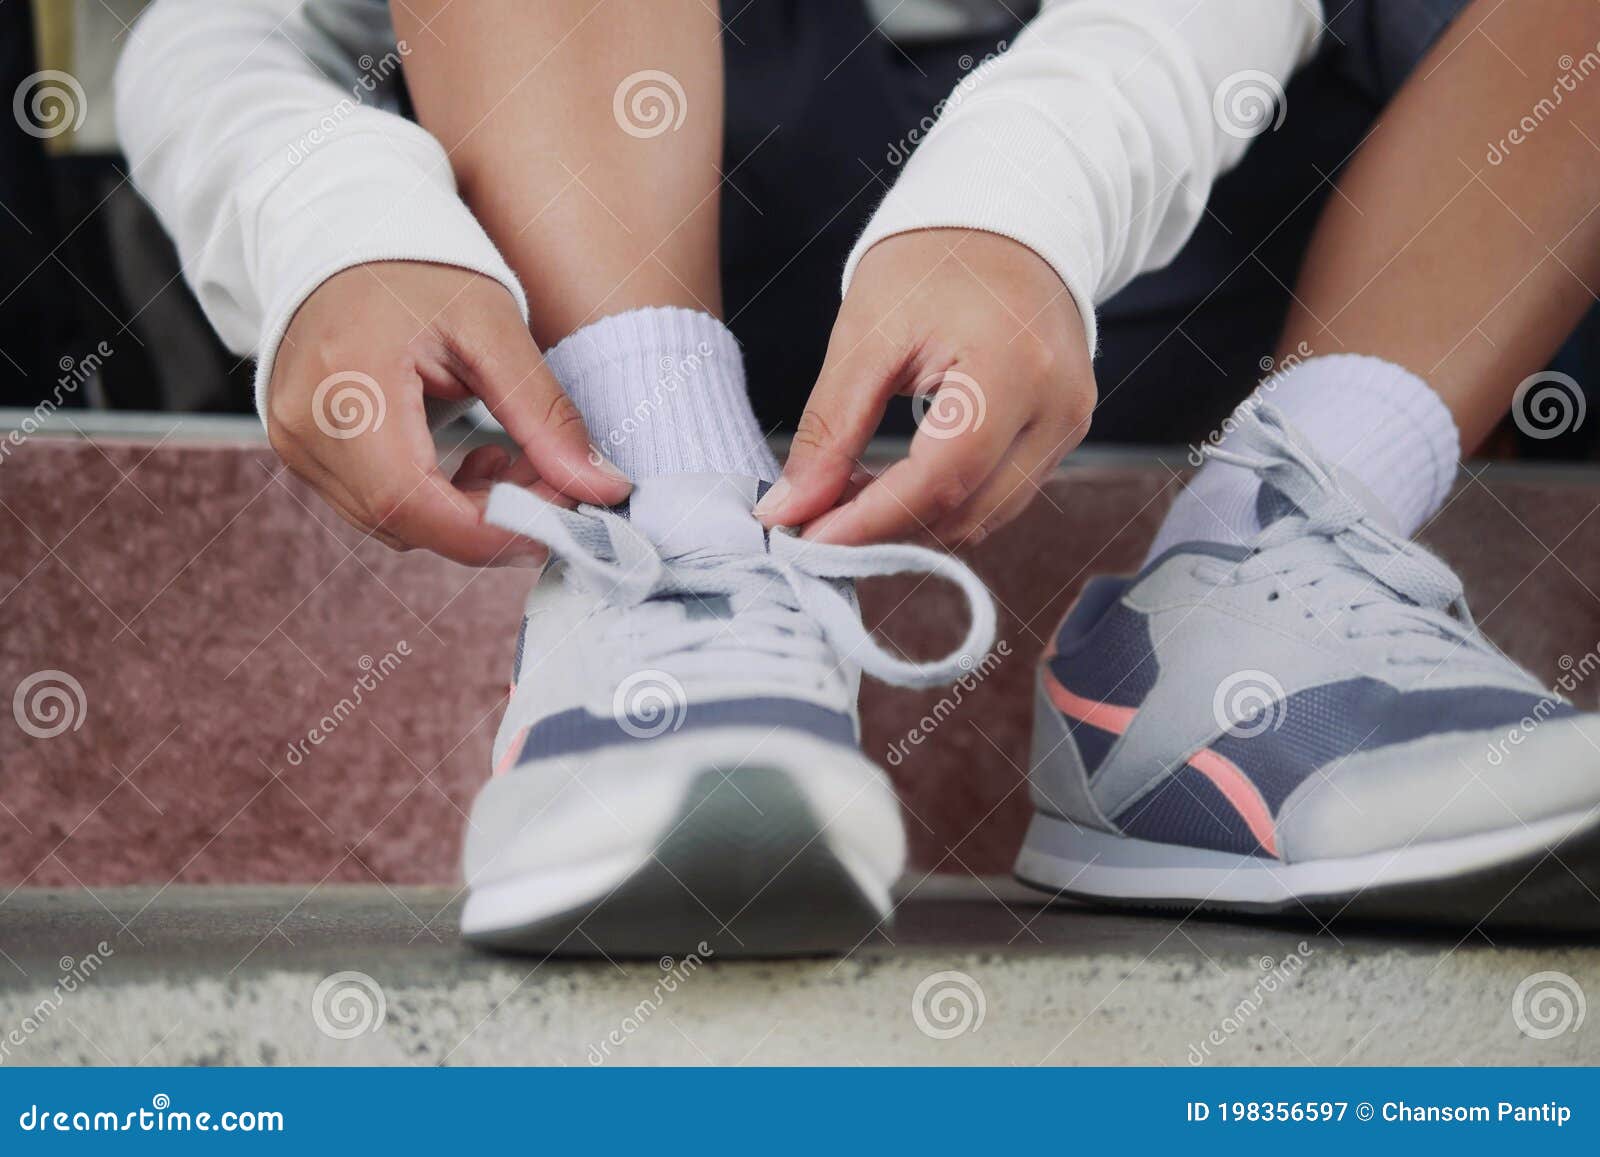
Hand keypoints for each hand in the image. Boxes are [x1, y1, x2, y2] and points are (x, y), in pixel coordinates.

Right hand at [267, 261, 630, 565]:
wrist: (346, 236)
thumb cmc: (419, 268)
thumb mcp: (493, 330)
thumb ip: (545, 416)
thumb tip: (603, 488)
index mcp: (346, 387)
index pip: (411, 501)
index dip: (493, 528)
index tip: (562, 519)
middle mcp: (305, 428)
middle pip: (406, 523)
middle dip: (493, 520)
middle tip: (553, 480)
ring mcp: (294, 444)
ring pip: (394, 524)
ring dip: (467, 513)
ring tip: (513, 458)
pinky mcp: (301, 451)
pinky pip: (376, 505)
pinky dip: (436, 500)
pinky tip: (470, 460)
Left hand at [754, 229, 1094, 545]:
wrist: (1007, 216)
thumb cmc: (933, 259)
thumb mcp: (866, 334)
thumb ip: (829, 429)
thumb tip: (788, 509)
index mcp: (1012, 368)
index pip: (941, 477)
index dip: (870, 520)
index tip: (806, 539)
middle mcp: (1057, 407)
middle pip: (968, 510)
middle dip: (887, 530)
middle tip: (815, 521)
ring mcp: (1070, 423)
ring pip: (988, 516)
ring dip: (915, 524)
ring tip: (848, 501)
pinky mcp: (1066, 431)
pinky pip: (1002, 494)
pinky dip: (946, 503)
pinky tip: (894, 487)